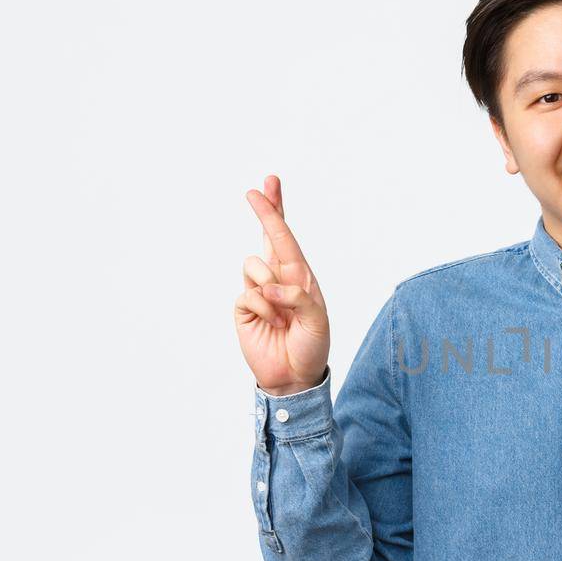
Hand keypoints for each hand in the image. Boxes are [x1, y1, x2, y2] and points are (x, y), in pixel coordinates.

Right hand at [235, 175, 331, 394]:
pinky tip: (271, 324)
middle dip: (264, 211)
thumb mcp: (317, 320)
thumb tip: (269, 286)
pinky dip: (262, 308)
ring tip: (282, 316)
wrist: (294, 376)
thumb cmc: (312, 346)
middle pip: (266, 236)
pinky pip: (246, 293)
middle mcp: (278, 278)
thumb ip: (298, 298)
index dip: (276, 211)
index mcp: (300, 276)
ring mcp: (259, 291)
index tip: (268, 185)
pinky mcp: (244, 308)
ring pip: (253, 265)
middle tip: (255, 189)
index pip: (286, 237)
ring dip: (270, 288)